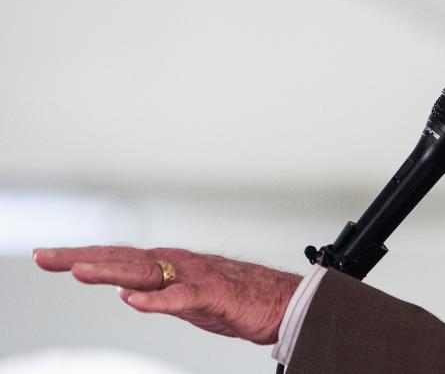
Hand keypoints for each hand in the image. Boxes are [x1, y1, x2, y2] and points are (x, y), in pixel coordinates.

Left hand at [33, 245, 302, 344]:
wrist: (285, 302)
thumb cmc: (241, 300)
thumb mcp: (189, 299)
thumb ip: (158, 292)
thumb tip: (125, 290)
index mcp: (171, 264)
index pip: (118, 258)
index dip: (83, 256)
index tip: (48, 256)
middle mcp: (178, 264)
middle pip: (123, 259)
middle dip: (82, 257)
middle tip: (45, 256)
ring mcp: (196, 277)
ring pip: (147, 272)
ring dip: (111, 271)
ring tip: (78, 271)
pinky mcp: (214, 295)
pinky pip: (181, 298)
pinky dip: (156, 300)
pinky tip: (131, 300)